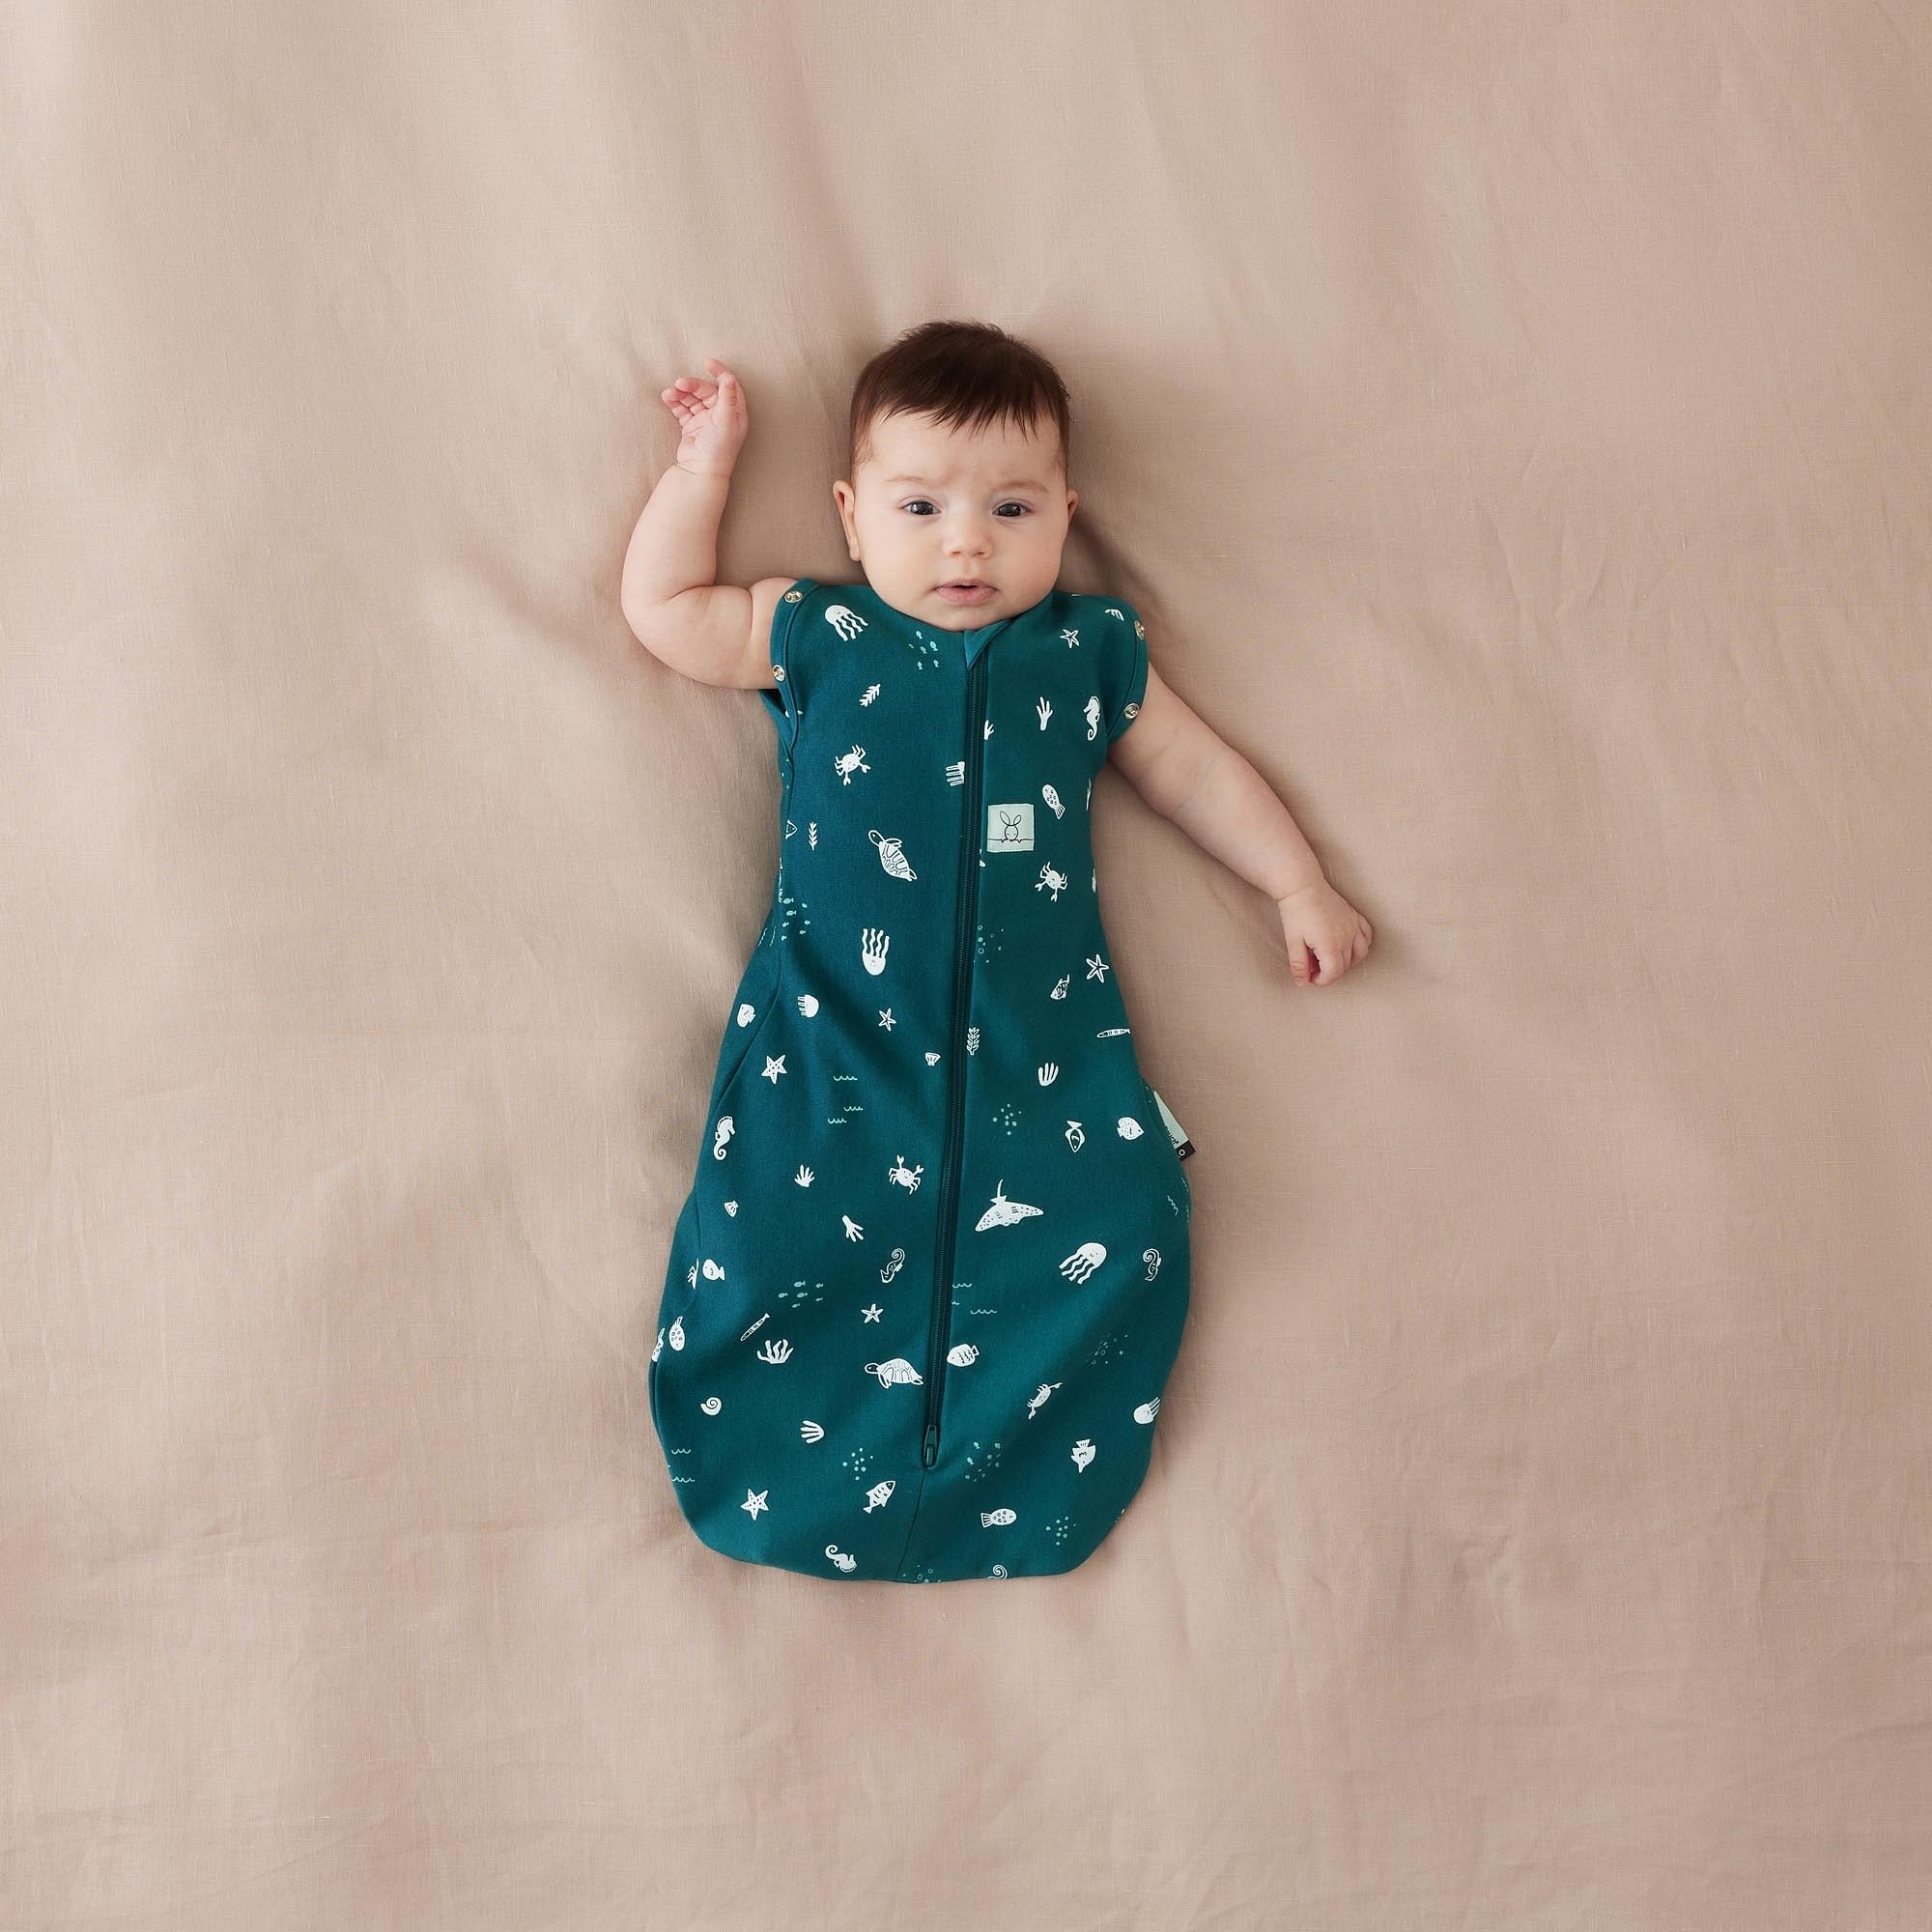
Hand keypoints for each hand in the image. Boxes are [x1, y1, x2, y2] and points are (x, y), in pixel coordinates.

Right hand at [659, 356, 747, 477]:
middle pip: (706, 391)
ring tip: (669, 393)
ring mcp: (705, 421)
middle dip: (692, 385)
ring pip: (692, 399)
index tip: (708, 362)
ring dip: (681, 393)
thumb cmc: (719, 450)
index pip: (729, 386)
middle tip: (679, 383)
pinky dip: (675, 403)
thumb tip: (730, 378)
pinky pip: (683, 409)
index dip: (720, 373)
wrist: (701, 472)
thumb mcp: (726, 421)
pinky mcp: (691, 426)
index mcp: (734, 413)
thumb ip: (727, 399)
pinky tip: (667, 398)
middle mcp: (721, 415)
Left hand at [1276, 878, 1371, 985]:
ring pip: (1360, 954)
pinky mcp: (1356, 917)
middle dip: (1329, 971)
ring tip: (1329, 957)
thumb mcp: (1292, 941)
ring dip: (1347, 961)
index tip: (1310, 977)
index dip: (1321, 980)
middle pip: (1344, 966)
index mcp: (1330, 944)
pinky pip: (1367, 936)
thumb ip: (1299, 965)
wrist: (1302, 886)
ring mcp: (1354, 926)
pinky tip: (1348, 945)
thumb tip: (1302, 983)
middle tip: (1312, 964)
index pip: (1333, 973)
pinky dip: (1361, 944)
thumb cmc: (1295, 912)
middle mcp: (1347, 936)